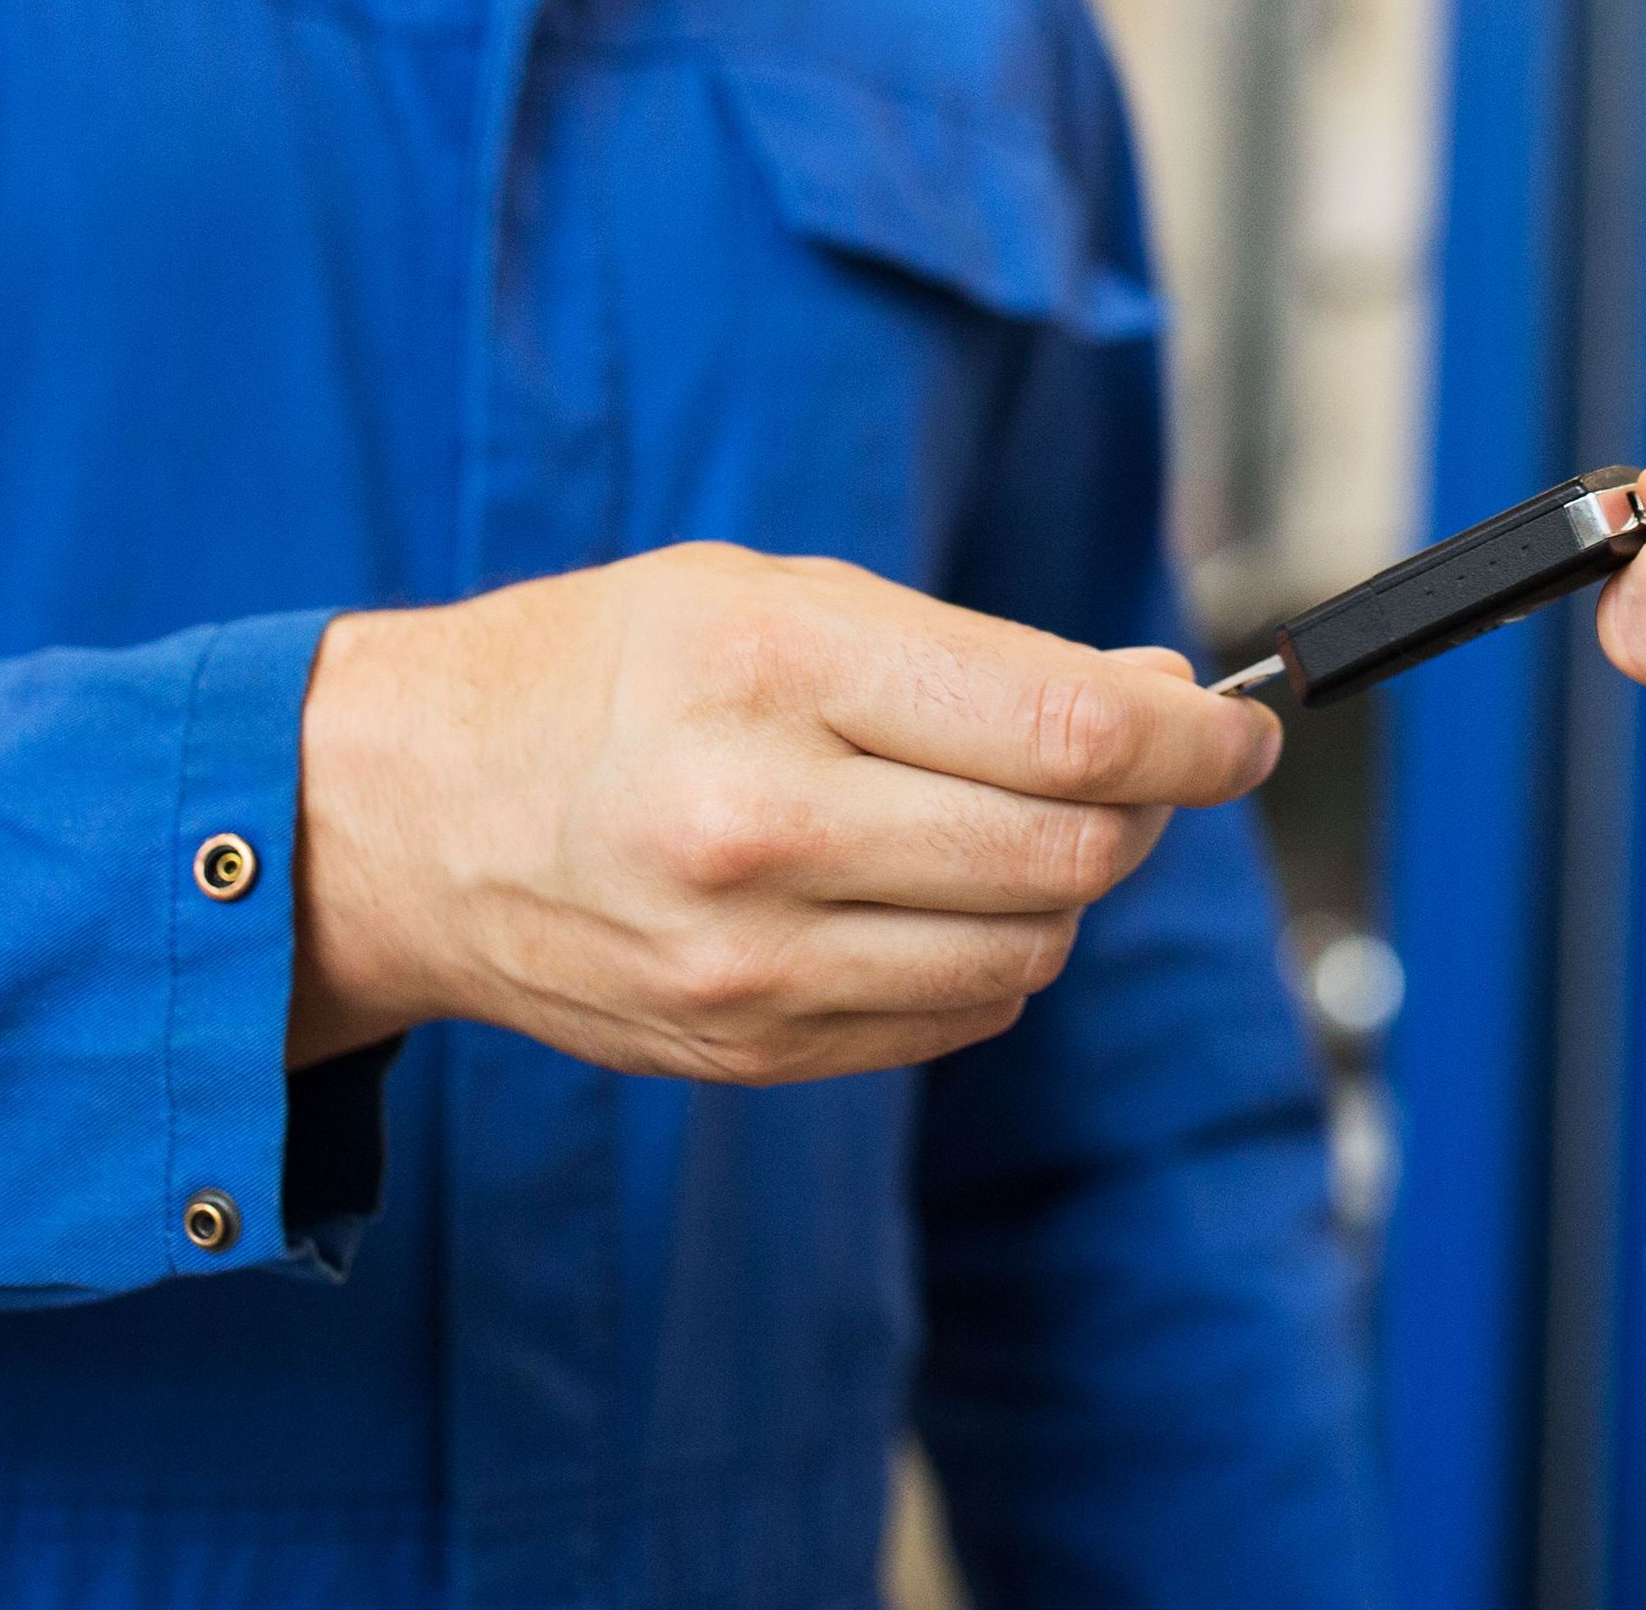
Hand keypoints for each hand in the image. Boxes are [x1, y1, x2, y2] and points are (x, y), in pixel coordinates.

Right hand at [289, 544, 1278, 1082]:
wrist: (404, 817)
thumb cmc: (603, 673)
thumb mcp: (775, 595)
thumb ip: (976, 653)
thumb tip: (1161, 695)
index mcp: (775, 669)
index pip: (1067, 726)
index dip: (1194, 736)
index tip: (1242, 728)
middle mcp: (762, 822)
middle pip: (1067, 852)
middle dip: (1144, 808)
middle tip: (1144, 765)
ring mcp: (750, 959)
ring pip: (1028, 951)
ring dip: (1066, 889)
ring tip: (1013, 821)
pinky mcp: (746, 1049)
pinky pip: (954, 1018)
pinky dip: (987, 957)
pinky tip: (930, 894)